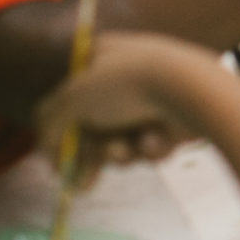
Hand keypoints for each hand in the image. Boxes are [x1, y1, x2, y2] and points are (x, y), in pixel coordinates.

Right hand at [36, 31, 223, 182]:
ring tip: (127, 149)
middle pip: (95, 124)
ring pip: (122, 139)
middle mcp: (126, 73)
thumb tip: (47, 147)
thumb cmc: (128, 85)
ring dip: (119, 151)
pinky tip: (157, 139)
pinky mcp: (174, 118)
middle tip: (83, 184)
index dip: (61, 131)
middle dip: (89, 155)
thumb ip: (51, 122)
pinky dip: (149, 146)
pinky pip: (149, 143)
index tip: (56, 163)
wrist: (192, 91)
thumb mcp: (74, 99)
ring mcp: (152, 95)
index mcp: (100, 55)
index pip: (70, 95)